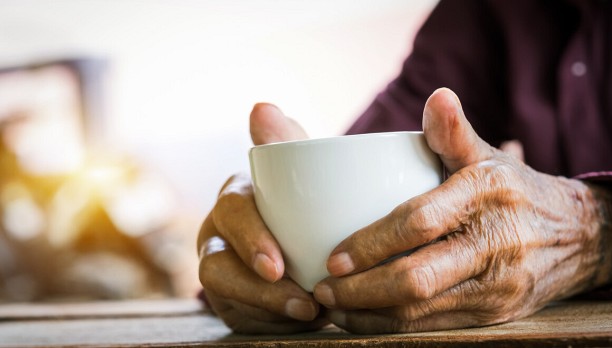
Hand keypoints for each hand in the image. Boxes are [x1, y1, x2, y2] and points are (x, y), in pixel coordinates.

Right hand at [198, 103, 327, 333]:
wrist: (316, 240)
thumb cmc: (309, 202)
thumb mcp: (305, 174)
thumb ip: (287, 143)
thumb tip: (262, 106)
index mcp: (238, 198)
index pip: (232, 212)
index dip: (250, 239)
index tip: (278, 265)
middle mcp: (220, 234)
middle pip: (215, 264)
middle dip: (255, 288)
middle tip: (303, 303)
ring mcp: (222, 271)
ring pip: (225, 297)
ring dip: (267, 311)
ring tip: (311, 317)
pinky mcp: (232, 303)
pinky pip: (241, 319)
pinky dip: (271, 324)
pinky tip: (305, 324)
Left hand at [313, 88, 611, 332]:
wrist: (580, 236)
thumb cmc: (515, 191)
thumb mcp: (489, 157)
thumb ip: (454, 132)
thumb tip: (437, 96)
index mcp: (486, 194)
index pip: (419, 223)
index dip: (371, 244)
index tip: (333, 258)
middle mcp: (495, 243)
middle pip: (417, 278)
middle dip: (362, 290)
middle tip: (323, 287)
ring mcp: (498, 285)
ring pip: (423, 311)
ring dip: (370, 314)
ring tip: (333, 306)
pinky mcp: (497, 313)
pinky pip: (437, 327)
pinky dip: (395, 327)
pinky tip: (366, 319)